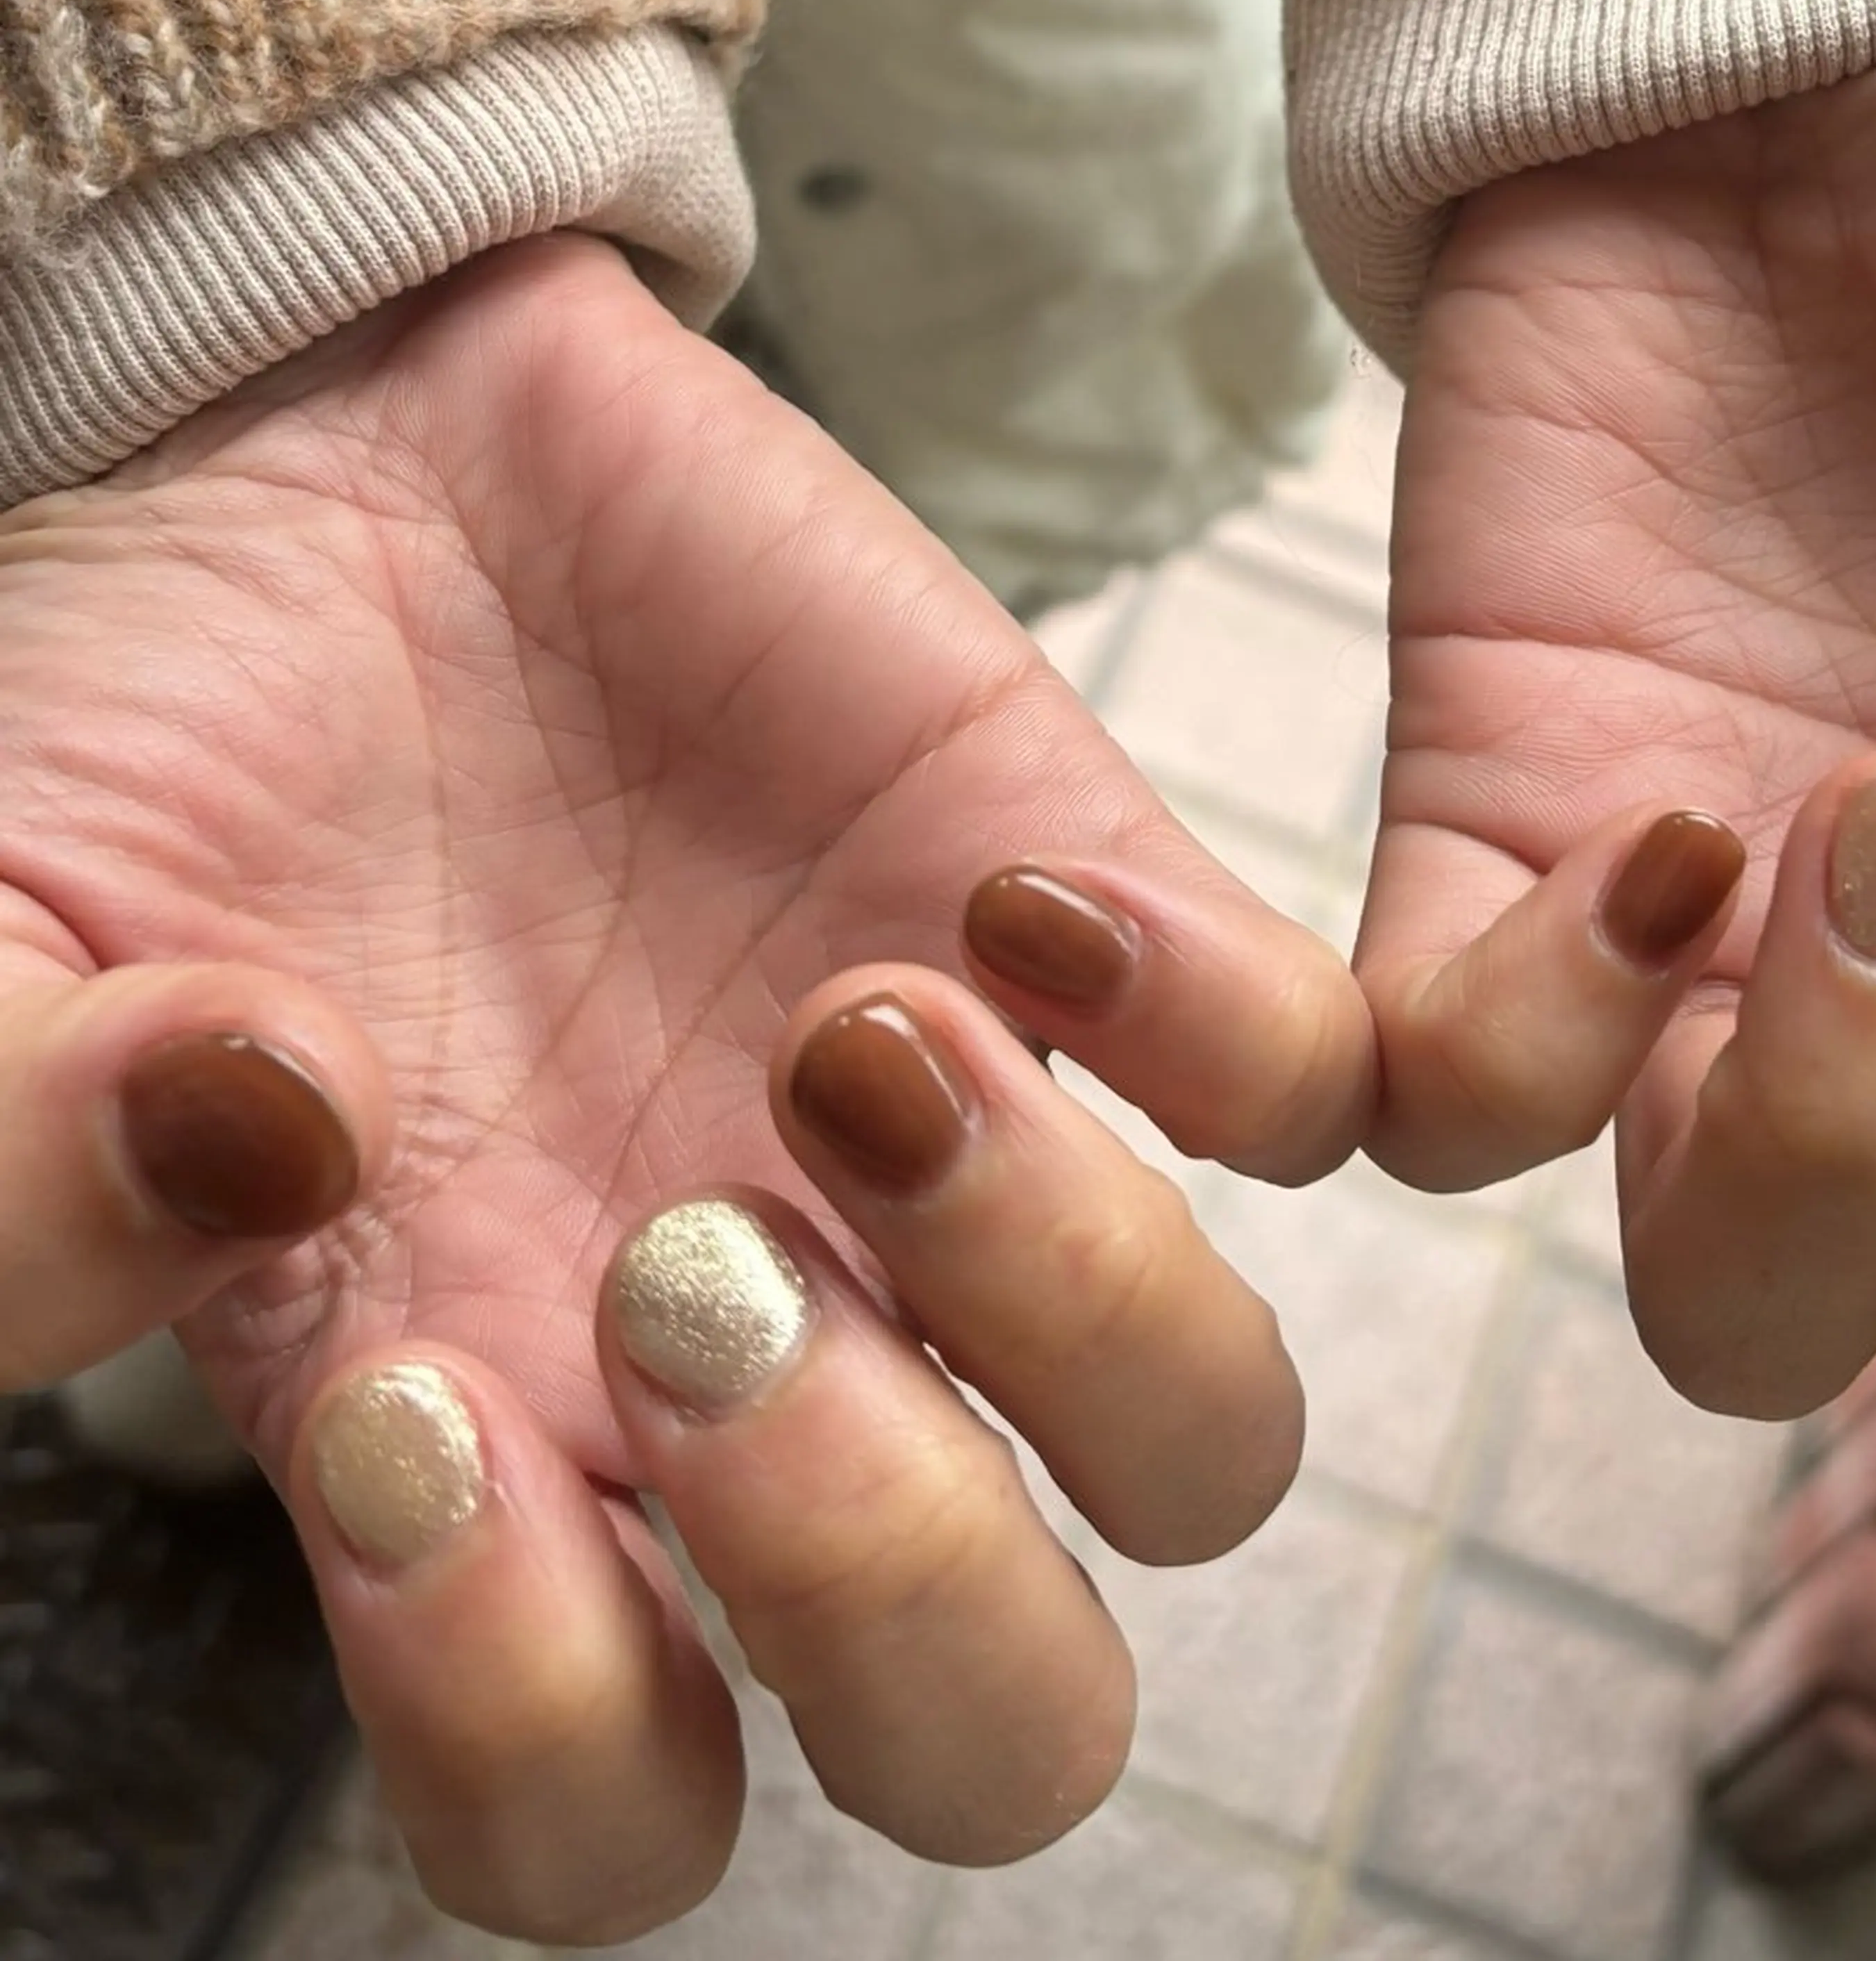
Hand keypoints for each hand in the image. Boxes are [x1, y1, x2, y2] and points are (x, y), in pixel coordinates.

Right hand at [0, 236, 1372, 1935]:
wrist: (357, 455)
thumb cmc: (165, 739)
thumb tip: (257, 1155)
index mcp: (494, 1437)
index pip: (615, 1806)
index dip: (543, 1714)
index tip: (412, 1405)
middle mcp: (768, 1346)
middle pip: (1002, 1715)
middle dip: (895, 1571)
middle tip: (699, 1268)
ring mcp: (961, 1149)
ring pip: (1215, 1435)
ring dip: (1080, 1293)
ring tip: (860, 1041)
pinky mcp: (1090, 921)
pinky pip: (1326, 1084)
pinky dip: (1227, 1033)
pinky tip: (1017, 905)